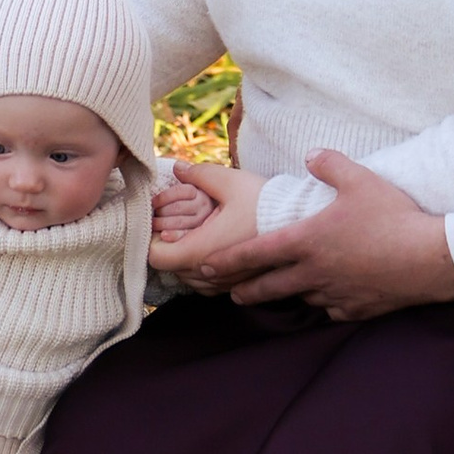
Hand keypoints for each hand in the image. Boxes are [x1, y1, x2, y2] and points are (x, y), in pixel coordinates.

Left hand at [148, 155, 263, 279]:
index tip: (161, 222)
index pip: (155, 257)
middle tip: (180, 222)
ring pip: (187, 278)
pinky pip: (206, 284)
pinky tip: (214, 247)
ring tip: (198, 233)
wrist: (301, 225)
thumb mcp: (230, 181)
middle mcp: (211, 274)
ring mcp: (224, 284)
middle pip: (170, 267)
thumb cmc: (265, 202)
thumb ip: (199, 174)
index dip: (152, 238)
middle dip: (170, 245)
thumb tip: (178, 167)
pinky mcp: (237, 286)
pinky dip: (202, 268)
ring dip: (186, 258)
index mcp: (202, 250)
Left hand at [187, 149, 453, 322]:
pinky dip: (323, 303)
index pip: (255, 253)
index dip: (228, 261)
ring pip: (299, 298)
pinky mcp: (355, 308)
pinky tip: (325, 298)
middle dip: (245, 289)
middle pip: (268, 287)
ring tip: (275, 292)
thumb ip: (330, 165)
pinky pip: (330, 309)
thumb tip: (311, 155)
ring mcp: (334, 293)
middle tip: (230, 292)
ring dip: (284, 295)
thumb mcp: (360, 180)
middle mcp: (314, 271)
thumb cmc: (393, 216)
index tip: (206, 267)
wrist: (428, 258)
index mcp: (307, 240)